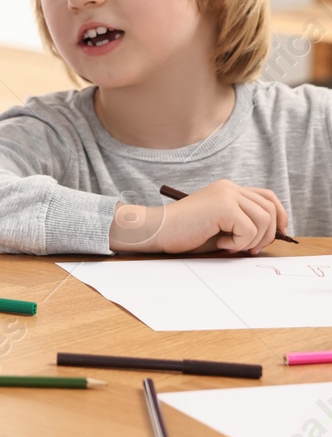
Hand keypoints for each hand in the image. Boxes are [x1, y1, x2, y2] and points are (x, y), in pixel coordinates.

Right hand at [110, 179, 288, 254]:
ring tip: (230, 246)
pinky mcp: (224, 207)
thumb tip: (274, 234)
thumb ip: (242, 222)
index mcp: (228, 189)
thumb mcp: (220, 225)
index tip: (278, 234)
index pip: (268, 197)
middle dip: (268, 234)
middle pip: (270, 209)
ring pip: (264, 220)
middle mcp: (229, 188)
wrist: (157, 230)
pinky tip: (220, 243)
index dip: (280, 216)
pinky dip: (239, 242)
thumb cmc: (185, 232)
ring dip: (252, 240)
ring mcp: (227, 195)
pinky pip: (249, 229)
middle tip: (250, 249)